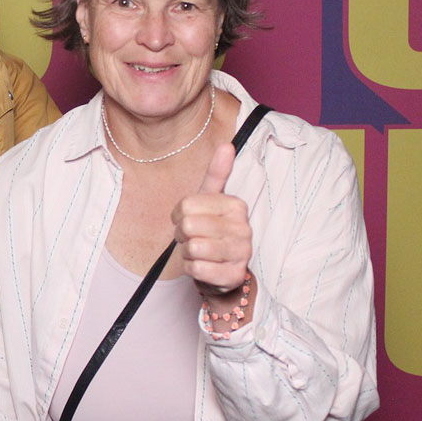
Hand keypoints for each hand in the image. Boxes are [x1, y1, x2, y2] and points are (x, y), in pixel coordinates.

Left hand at [172, 143, 252, 298]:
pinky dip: (191, 269)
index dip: (178, 215)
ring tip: (197, 252)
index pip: (186, 205)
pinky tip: (202, 266)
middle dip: (182, 235)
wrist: (222, 271)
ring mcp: (241, 253)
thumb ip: (217, 174)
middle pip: (188, 226)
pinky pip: (196, 268)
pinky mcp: (233, 275)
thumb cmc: (211, 232)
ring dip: (186, 252)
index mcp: (236, 205)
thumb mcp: (210, 201)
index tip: (188, 220)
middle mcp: (243, 228)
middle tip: (192, 238)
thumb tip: (227, 145)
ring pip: (192, 248)